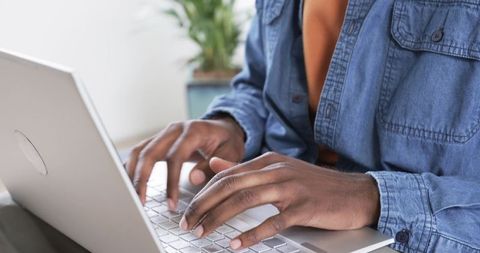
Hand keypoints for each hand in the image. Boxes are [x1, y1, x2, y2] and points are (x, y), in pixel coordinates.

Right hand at [125, 117, 244, 207]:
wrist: (223, 128)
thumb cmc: (227, 142)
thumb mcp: (229, 153)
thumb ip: (213, 166)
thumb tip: (194, 179)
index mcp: (193, 131)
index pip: (175, 157)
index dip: (171, 181)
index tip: (171, 203)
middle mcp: (174, 129)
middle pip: (150, 152)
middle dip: (142, 179)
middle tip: (140, 202)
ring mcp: (164, 133)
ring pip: (140, 151)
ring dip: (133, 174)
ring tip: (132, 197)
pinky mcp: (158, 140)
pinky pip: (139, 152)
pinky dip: (131, 167)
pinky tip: (128, 183)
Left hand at [179, 152, 379, 249]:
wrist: (355, 192)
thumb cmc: (314, 185)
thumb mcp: (278, 170)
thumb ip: (245, 168)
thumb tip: (215, 163)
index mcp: (268, 161)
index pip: (226, 174)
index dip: (204, 193)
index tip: (189, 210)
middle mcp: (276, 170)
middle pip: (231, 185)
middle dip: (204, 205)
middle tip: (188, 223)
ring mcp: (290, 187)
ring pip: (246, 200)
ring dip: (220, 218)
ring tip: (203, 232)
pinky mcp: (303, 207)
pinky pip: (273, 221)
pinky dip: (252, 234)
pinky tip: (237, 245)